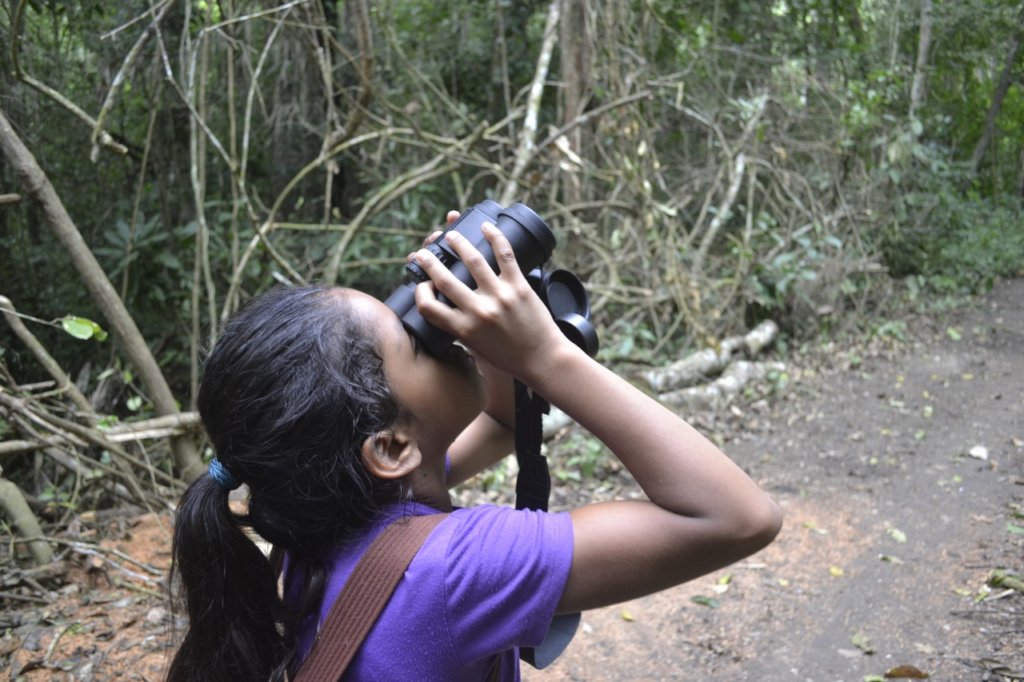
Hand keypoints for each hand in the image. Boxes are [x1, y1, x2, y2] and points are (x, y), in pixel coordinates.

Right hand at [411, 222, 567, 381]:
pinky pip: (505, 255)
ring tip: (451, 235)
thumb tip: (445, 310)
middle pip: (445, 280)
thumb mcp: (475, 348)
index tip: (423, 285)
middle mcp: (479, 312)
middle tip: (424, 253)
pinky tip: (486, 227)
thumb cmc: (509, 357)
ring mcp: (500, 296)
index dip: (420, 293)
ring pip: (473, 261)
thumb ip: (459, 329)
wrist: (542, 359)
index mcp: (464, 329)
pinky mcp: (519, 287)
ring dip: (459, 243)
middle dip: (430, 262)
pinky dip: (495, 237)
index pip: (428, 307)